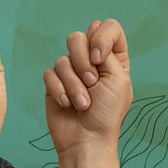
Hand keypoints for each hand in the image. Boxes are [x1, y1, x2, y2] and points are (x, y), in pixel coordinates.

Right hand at [44, 19, 131, 153]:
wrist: (86, 139)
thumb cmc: (106, 114)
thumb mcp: (118, 79)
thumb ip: (106, 51)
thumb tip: (91, 29)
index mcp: (112, 58)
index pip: (107, 27)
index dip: (100, 38)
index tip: (99, 59)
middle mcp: (90, 61)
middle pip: (77, 38)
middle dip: (82, 62)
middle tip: (91, 82)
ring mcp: (70, 72)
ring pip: (62, 59)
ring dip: (73, 85)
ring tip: (81, 104)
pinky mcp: (53, 83)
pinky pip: (49, 74)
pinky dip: (59, 90)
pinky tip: (66, 104)